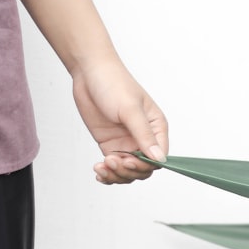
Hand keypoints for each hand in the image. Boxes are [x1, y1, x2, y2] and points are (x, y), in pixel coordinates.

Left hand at [71, 57, 168, 184]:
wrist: (90, 74)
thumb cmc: (114, 83)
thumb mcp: (130, 109)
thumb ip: (144, 135)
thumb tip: (159, 158)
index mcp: (156, 127)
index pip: (159, 156)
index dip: (146, 164)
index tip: (130, 161)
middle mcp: (143, 137)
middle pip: (144, 168)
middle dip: (128, 171)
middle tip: (112, 160)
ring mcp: (126, 142)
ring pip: (128, 171)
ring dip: (116, 174)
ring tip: (102, 165)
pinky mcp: (111, 144)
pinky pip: (114, 167)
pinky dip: (107, 174)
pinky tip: (100, 173)